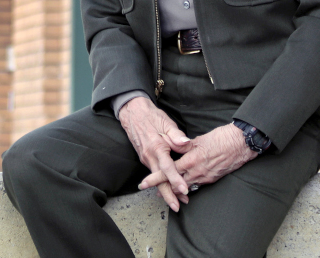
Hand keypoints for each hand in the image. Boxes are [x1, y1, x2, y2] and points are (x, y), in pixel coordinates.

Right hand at [119, 97, 193, 211]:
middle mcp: (149, 156)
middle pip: (159, 180)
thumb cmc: (152, 116)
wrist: (133, 113)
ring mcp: (146, 158)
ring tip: (178, 200)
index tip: (184, 190)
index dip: (176, 179)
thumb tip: (186, 143)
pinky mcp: (145, 158)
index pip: (167, 167)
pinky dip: (162, 181)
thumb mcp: (166, 122)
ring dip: (166, 189)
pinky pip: (154, 172)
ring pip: (156, 178)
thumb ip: (176, 135)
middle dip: (168, 195)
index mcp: (156, 147)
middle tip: (178, 206)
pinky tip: (169, 186)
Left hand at [139, 123, 256, 193]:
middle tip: (153, 192)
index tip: (144, 183)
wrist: (242, 144)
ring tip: (166, 191)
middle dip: (164, 188)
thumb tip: (171, 144)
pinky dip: (188, 186)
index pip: (169, 171)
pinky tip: (185, 185)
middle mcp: (198, 172)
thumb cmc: (222, 137)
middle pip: (175, 184)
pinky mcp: (213, 179)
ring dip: (176, 189)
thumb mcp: (200, 138)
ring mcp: (206, 177)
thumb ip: (184, 144)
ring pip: (186, 187)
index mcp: (192, 160)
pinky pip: (197, 185)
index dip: (156, 178)